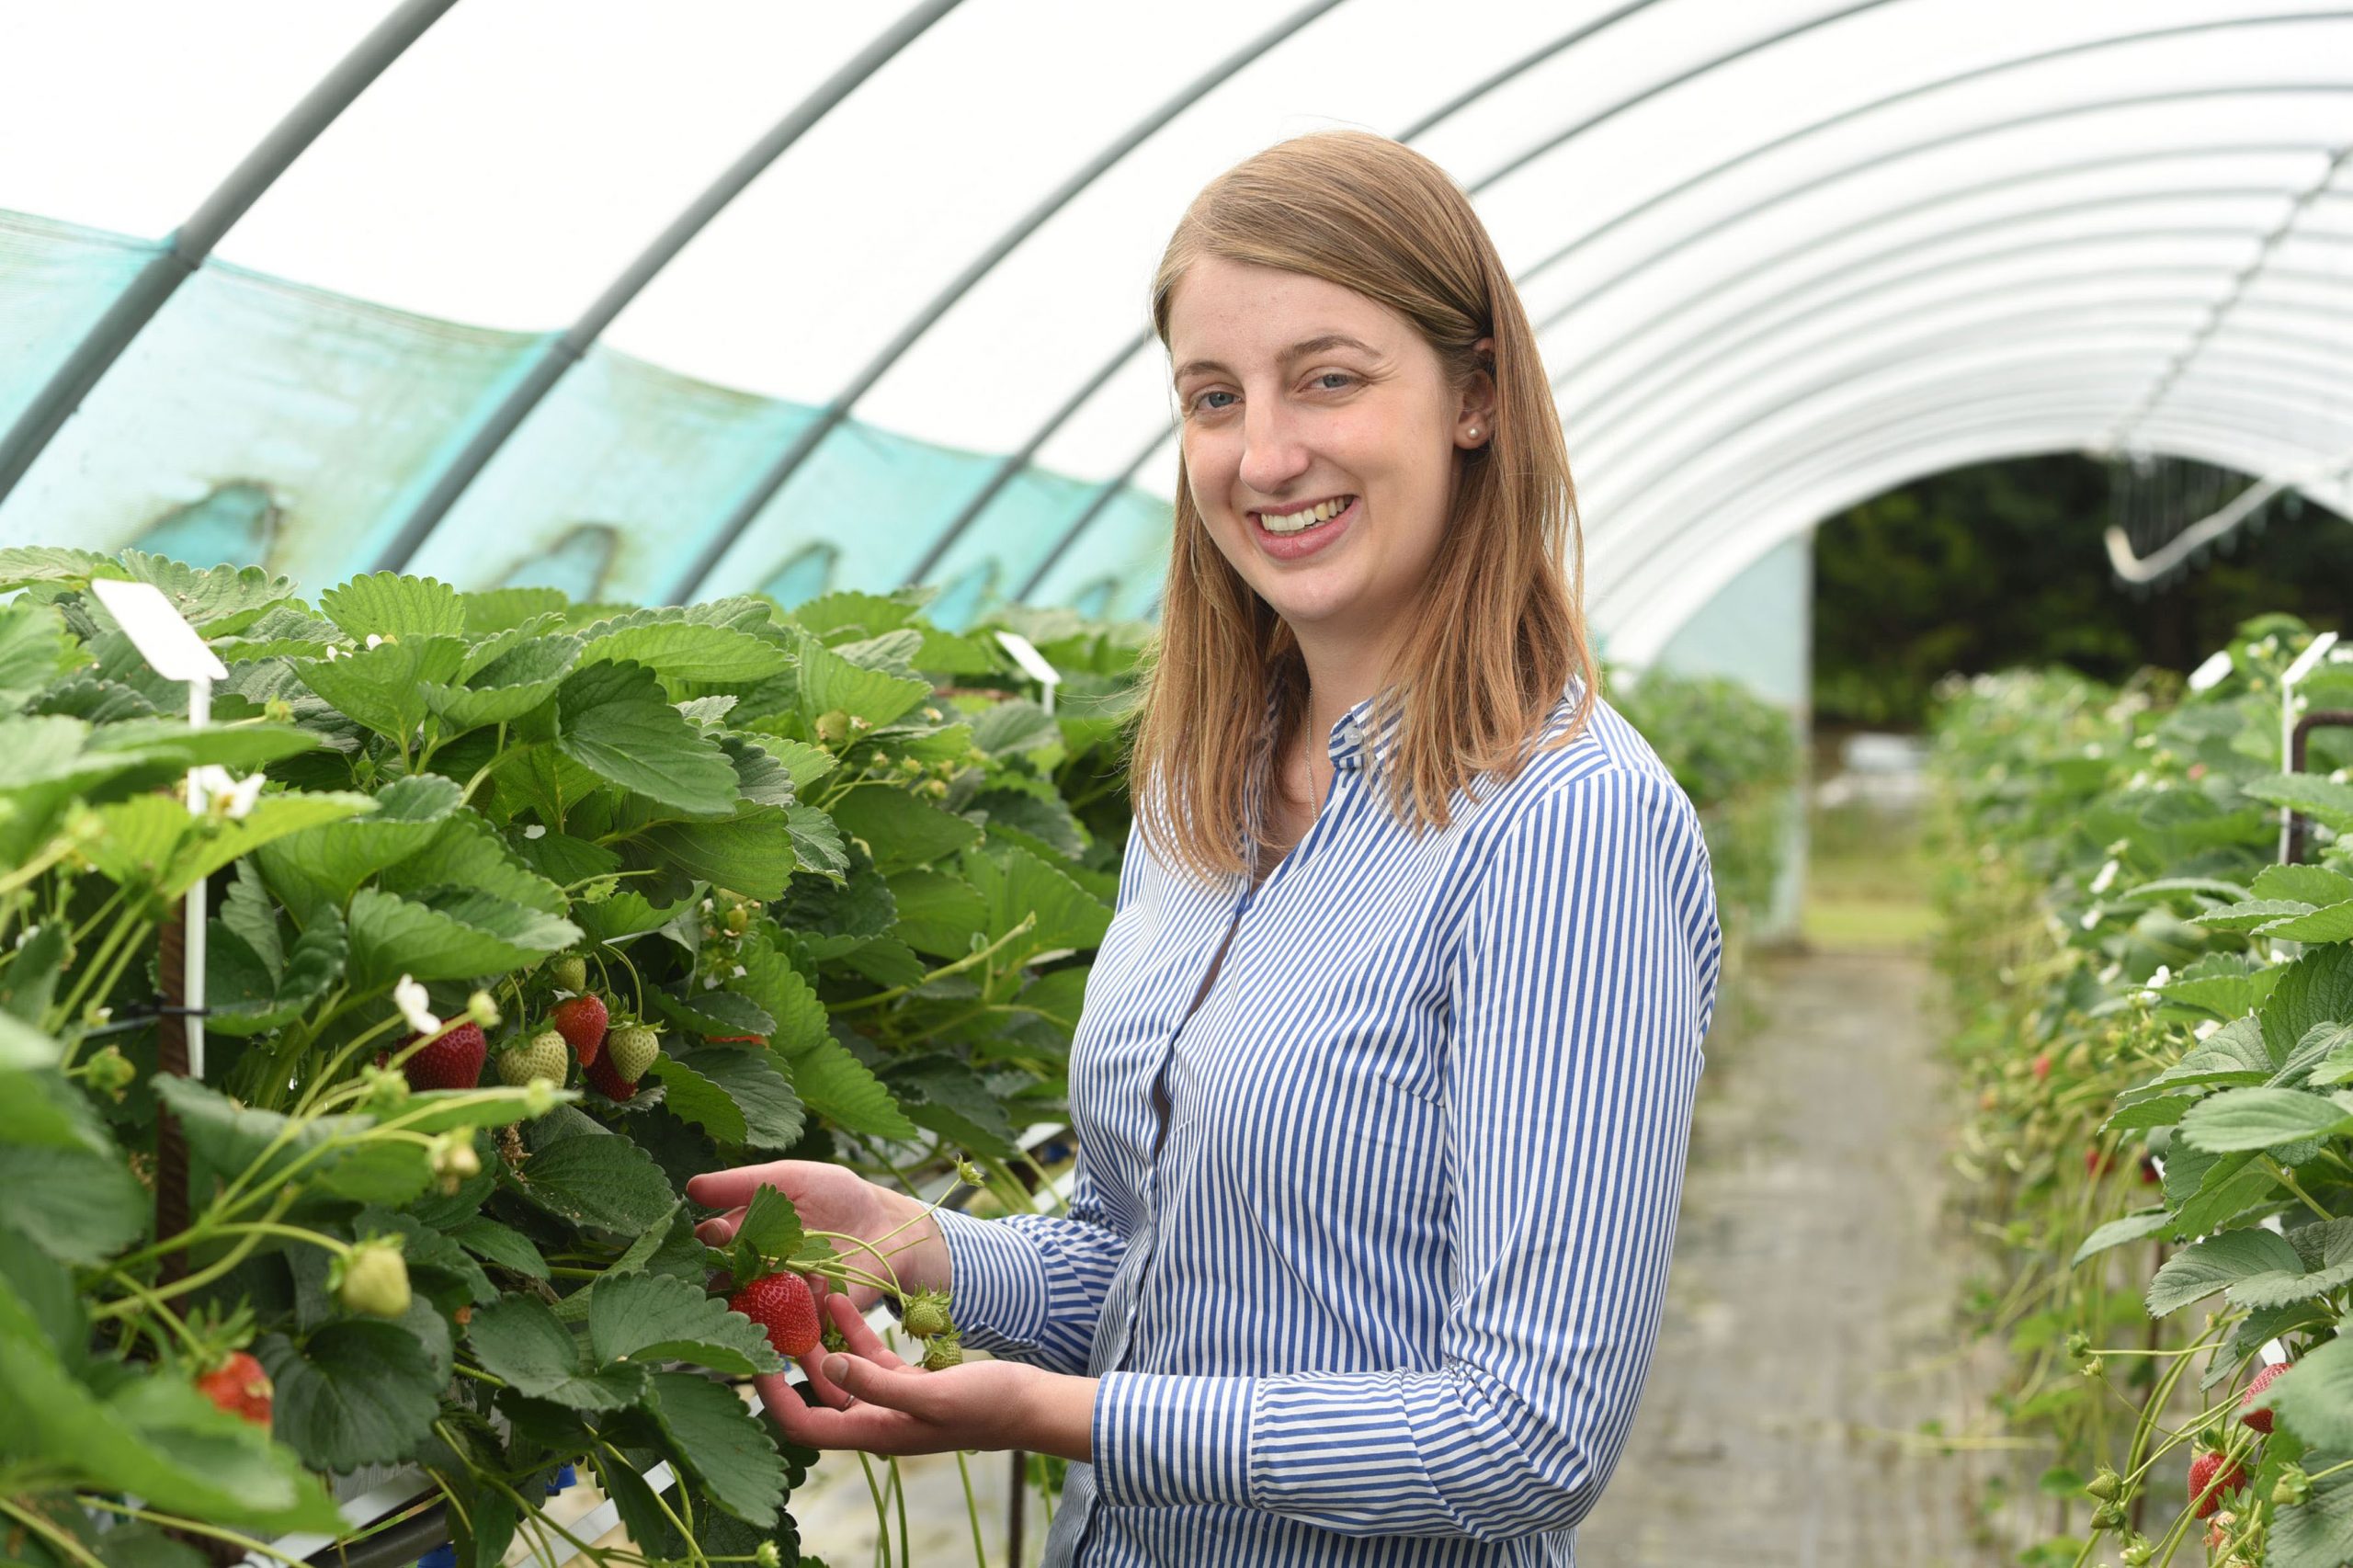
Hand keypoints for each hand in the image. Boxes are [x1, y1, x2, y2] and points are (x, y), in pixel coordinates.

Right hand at [685, 1160, 937, 1313]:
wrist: (886, 1224)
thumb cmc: (836, 1194)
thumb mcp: (791, 1178)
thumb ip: (744, 1183)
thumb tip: (692, 1187)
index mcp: (746, 1232)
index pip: (712, 1242)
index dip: (708, 1240)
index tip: (714, 1233)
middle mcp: (755, 1267)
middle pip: (724, 1280)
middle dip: (727, 1275)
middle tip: (739, 1263)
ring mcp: (780, 1296)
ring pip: (752, 1307)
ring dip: (761, 1296)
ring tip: (779, 1277)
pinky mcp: (808, 1317)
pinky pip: (793, 1322)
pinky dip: (803, 1305)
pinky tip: (821, 1283)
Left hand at [759, 1292, 1073, 1457]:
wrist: (1033, 1406)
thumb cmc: (988, 1407)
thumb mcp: (932, 1395)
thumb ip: (877, 1382)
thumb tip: (829, 1364)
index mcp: (874, 1432)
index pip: (804, 1423)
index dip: (773, 1396)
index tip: (754, 1358)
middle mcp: (875, 1419)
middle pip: (815, 1391)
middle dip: (791, 1355)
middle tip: (769, 1313)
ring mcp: (891, 1399)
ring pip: (840, 1368)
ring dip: (819, 1335)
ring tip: (800, 1296)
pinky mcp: (909, 1381)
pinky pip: (868, 1354)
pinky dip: (852, 1328)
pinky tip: (838, 1298)